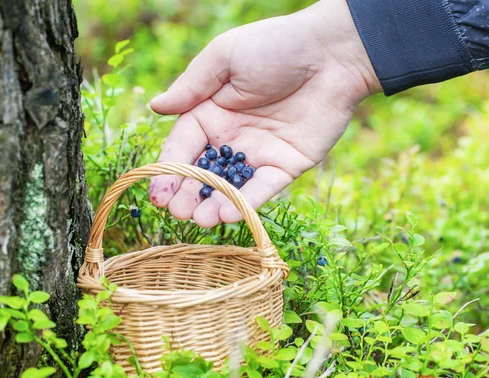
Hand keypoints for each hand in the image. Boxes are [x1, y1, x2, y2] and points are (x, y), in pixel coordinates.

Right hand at [149, 0, 380, 227]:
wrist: (333, 53)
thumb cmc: (275, 46)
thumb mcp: (225, 57)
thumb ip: (192, 86)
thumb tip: (156, 107)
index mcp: (210, 112)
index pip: (182, 147)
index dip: (168, 171)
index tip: (157, 195)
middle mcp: (230, 137)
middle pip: (203, 173)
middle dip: (188, 195)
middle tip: (178, 213)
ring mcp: (258, 154)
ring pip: (230, 186)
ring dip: (214, 205)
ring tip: (201, 220)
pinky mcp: (286, 165)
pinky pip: (263, 187)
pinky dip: (247, 201)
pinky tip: (228, 214)